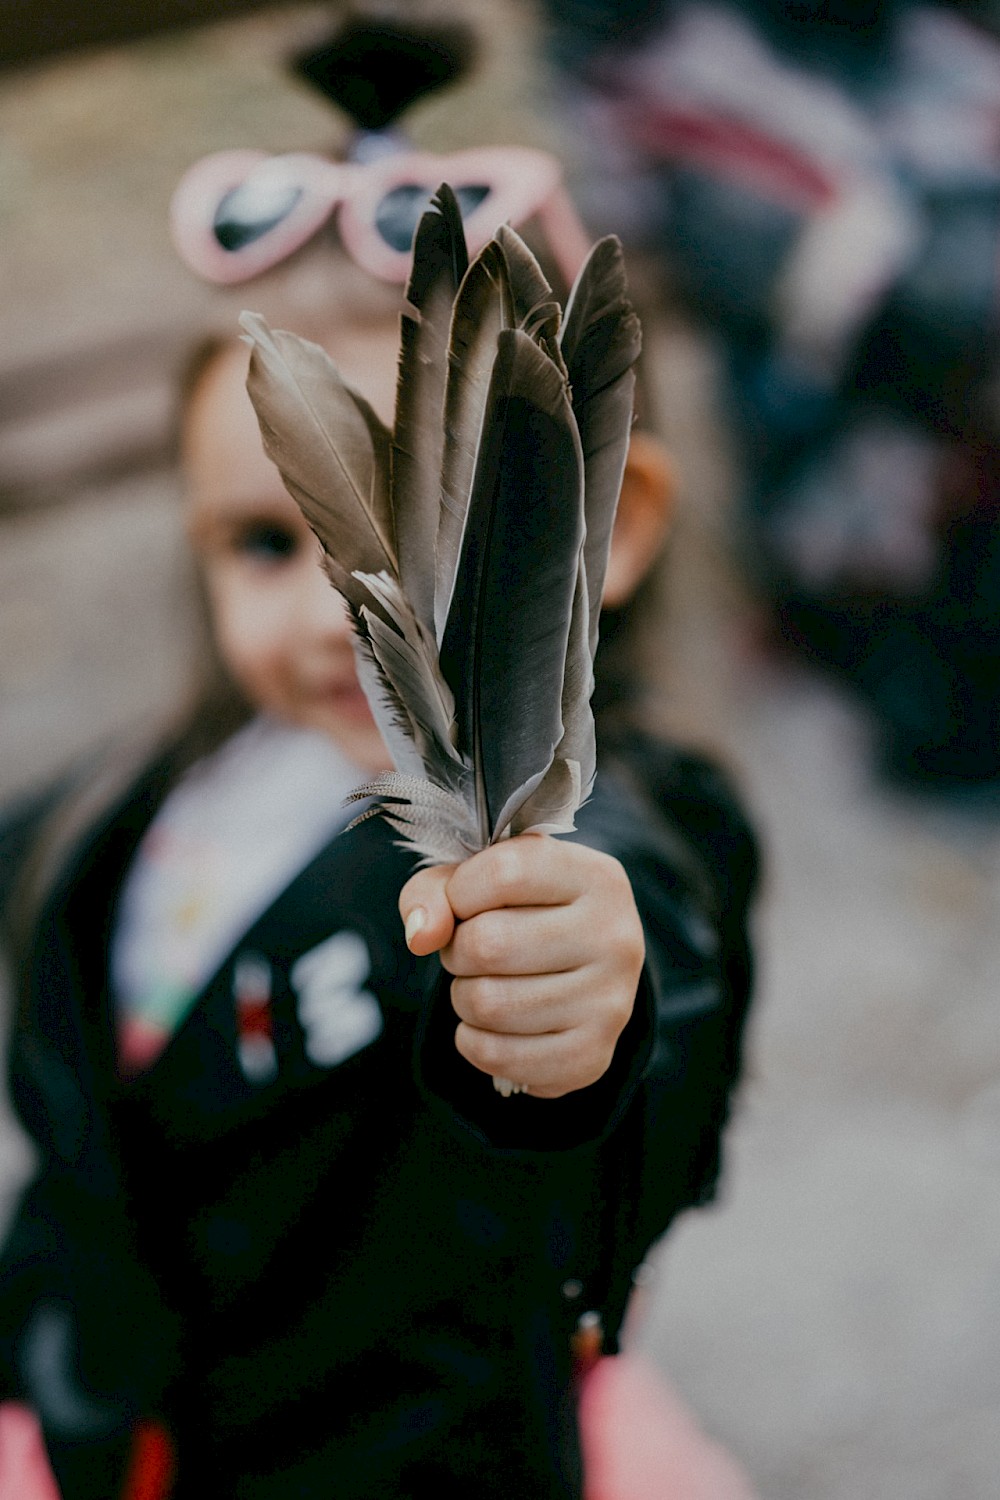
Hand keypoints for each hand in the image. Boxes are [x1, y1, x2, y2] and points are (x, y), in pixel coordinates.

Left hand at [399, 835, 644, 1097]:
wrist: (580, 969)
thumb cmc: (521, 912)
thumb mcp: (480, 880)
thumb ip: (434, 891)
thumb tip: (421, 937)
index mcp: (596, 877)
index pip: (504, 874)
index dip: (460, 892)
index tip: (464, 903)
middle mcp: (615, 937)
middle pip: (489, 944)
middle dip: (458, 951)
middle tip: (472, 952)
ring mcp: (610, 1002)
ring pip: (488, 1004)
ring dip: (464, 997)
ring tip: (487, 983)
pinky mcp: (592, 1056)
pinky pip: (498, 1056)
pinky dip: (474, 1042)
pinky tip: (492, 1025)